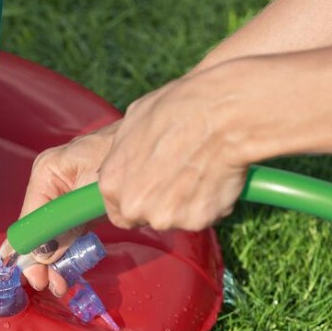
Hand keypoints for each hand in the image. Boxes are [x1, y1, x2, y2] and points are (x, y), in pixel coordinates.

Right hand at [0, 122, 117, 293]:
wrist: (155, 148)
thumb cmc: (124, 158)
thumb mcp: (92, 193)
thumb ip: (67, 224)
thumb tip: (46, 255)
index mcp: (47, 173)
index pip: (30, 219)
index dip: (30, 250)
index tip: (39, 277)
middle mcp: (50, 184)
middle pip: (37, 229)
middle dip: (42, 261)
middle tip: (52, 286)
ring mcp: (64, 195)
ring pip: (52, 234)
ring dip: (55, 261)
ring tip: (60, 284)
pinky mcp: (80, 205)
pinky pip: (68, 231)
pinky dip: (69, 250)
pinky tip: (68, 269)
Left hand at [98, 61, 255, 231]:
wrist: (220, 115)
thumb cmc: (177, 110)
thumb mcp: (134, 122)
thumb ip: (125, 153)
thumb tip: (132, 159)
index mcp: (111, 183)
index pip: (118, 210)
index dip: (136, 198)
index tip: (152, 188)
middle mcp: (133, 206)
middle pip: (145, 217)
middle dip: (160, 203)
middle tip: (179, 174)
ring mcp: (165, 217)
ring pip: (175, 217)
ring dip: (186, 202)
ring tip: (199, 168)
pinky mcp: (196, 220)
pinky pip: (202, 216)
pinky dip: (210, 202)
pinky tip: (214, 175)